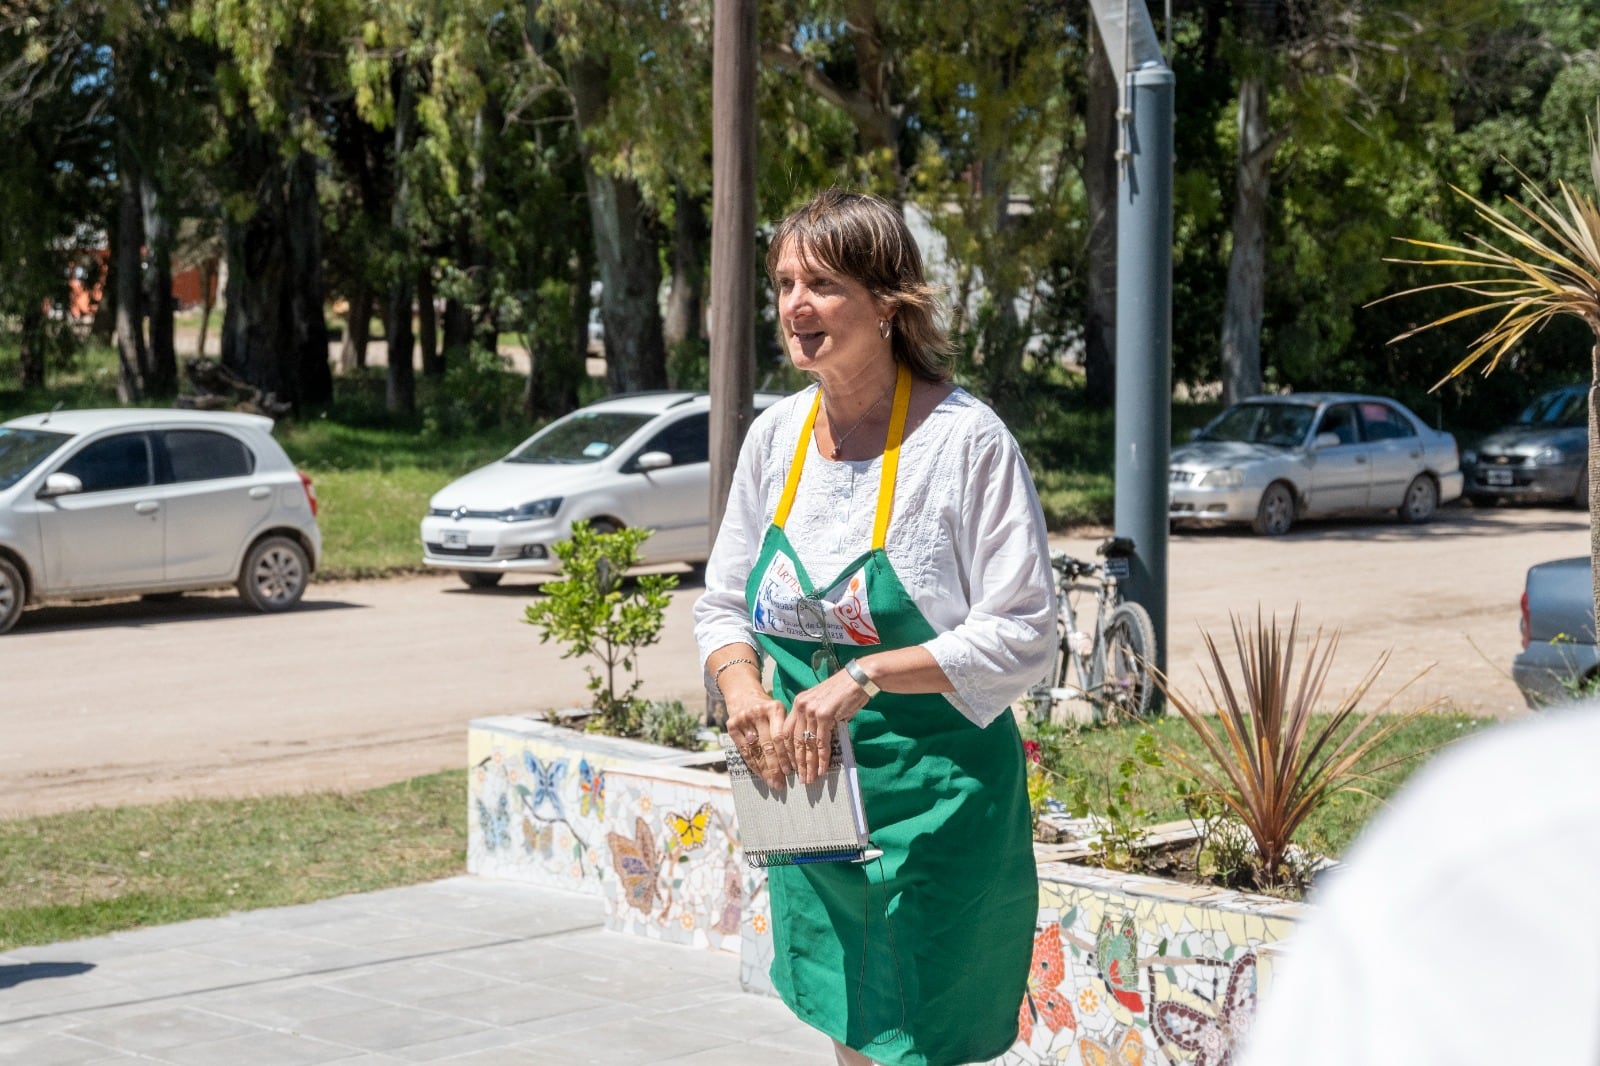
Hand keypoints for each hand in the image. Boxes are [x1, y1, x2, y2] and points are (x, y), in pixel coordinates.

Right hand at [724, 687, 791, 789]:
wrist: (743, 693)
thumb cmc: (767, 708)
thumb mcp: (779, 712)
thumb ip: (787, 729)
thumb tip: (799, 759)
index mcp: (774, 708)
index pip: (781, 737)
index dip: (786, 755)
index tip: (791, 771)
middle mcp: (758, 712)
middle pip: (768, 745)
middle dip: (775, 766)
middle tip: (781, 783)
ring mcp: (743, 719)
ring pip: (755, 750)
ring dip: (764, 769)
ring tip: (772, 783)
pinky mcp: (732, 725)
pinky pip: (744, 750)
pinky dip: (753, 764)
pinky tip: (761, 774)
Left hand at [782, 670, 872, 784]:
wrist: (859, 679)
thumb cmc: (844, 693)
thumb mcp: (823, 704)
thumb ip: (815, 720)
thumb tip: (813, 744)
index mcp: (798, 703)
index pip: (787, 732)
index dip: (788, 751)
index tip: (790, 766)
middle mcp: (801, 706)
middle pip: (795, 740)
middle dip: (797, 762)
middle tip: (800, 778)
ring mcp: (812, 710)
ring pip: (807, 744)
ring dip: (809, 764)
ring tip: (810, 778)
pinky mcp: (825, 715)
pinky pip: (821, 742)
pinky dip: (822, 758)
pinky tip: (822, 769)